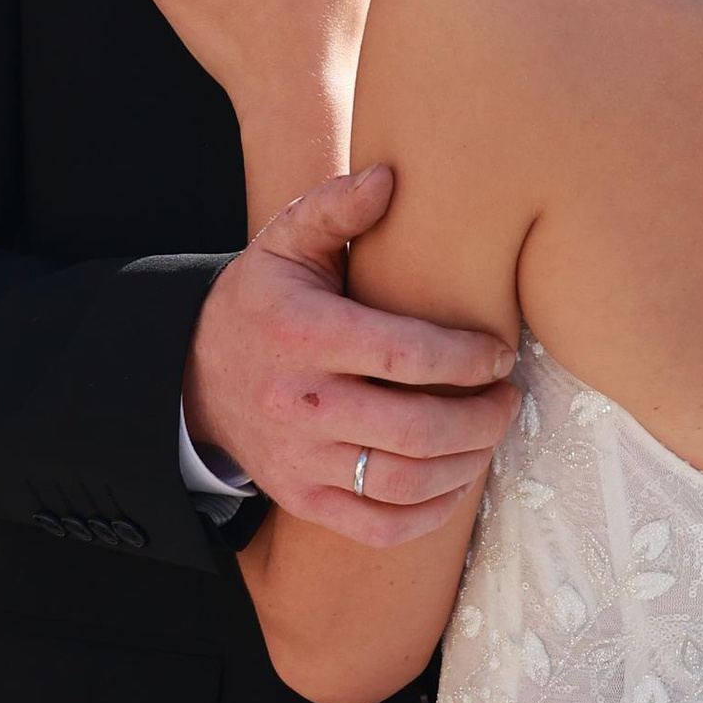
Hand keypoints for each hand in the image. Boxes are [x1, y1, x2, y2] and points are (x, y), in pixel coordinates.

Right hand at [182, 166, 521, 546]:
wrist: (193, 376)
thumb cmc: (262, 301)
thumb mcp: (285, 241)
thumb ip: (336, 206)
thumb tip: (390, 175)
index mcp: (304, 335)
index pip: (404, 356)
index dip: (466, 359)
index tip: (501, 353)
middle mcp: (301, 403)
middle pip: (414, 430)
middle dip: (482, 418)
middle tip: (509, 399)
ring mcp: (300, 459)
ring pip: (404, 483)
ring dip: (466, 463)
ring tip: (490, 433)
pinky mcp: (302, 499)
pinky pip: (379, 527)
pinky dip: (431, 515)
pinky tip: (456, 482)